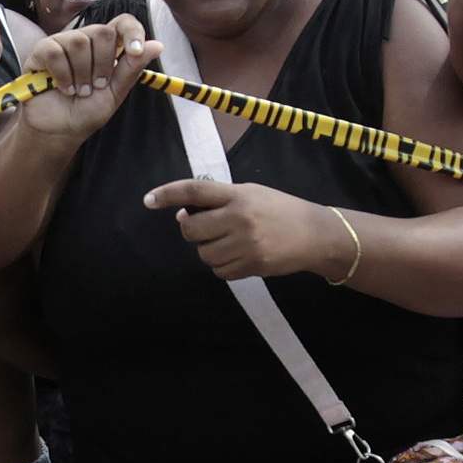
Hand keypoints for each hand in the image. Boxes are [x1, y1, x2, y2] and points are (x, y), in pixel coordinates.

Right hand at [19, 15, 157, 144]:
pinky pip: (54, 51)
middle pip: (102, 32)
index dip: (132, 31)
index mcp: (107, 48)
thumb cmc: (86, 111)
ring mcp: (62, 43)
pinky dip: (62, 74)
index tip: (135, 52)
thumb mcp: (115, 93)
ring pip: (78, 42)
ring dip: (81, 74)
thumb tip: (158, 45)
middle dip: (103, 64)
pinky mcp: (40, 52)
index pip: (123, 23)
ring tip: (78, 91)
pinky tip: (62, 88)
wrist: (60, 130)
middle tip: (96, 85)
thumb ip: (132, 69)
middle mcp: (85, 39)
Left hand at [140, 177, 349, 283]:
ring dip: (209, 250)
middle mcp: (239, 218)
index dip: (168, 194)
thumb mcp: (252, 194)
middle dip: (192, 231)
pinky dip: (223, 266)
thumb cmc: (279, 210)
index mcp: (238, 194)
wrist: (315, 234)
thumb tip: (183, 216)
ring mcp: (246, 244)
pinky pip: (220, 272)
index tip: (148, 200)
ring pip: (204, 254)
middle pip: (191, 229)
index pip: (194, 191)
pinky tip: (239, 256)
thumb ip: (219, 201)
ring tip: (229, 243)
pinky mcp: (252, 265)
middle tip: (207, 228)